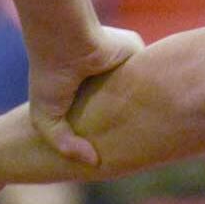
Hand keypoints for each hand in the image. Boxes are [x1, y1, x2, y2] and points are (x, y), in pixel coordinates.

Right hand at [29, 26, 144, 164]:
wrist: (65, 41)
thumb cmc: (50, 76)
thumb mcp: (45, 119)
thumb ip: (66, 144)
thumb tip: (95, 162)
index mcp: (83, 87)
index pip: (102, 111)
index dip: (109, 129)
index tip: (115, 148)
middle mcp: (102, 74)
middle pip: (125, 100)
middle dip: (132, 117)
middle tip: (140, 141)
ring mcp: (120, 61)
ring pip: (141, 83)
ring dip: (145, 100)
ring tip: (151, 124)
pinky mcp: (134, 48)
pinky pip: (151, 67)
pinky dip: (155, 81)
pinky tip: (159, 103)